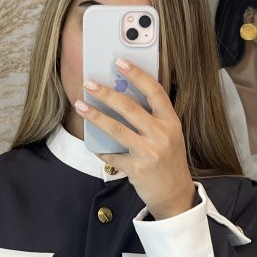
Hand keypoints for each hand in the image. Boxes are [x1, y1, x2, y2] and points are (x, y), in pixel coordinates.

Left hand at [75, 57, 195, 219]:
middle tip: (90, 83)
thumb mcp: (169, 135)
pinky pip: (113, 155)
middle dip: (107, 94)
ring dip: (96, 116)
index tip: (120, 62)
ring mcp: (149, 153)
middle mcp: (162, 135)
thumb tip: (121, 96)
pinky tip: (95, 145)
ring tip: (80, 105)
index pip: (154, 91)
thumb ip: (152, 118)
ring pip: (117, 130)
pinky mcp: (137, 169)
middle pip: (130, 108)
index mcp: (171, 122)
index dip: (137, 74)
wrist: (175, 194)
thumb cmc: (168, 160)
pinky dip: (102, 150)